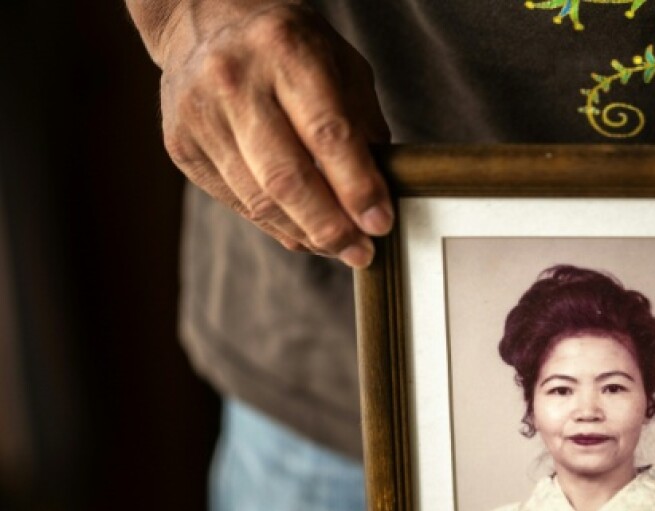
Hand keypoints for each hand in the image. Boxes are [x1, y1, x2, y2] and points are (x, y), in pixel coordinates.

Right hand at [155, 2, 391, 266]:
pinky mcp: (182, 146)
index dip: (357, 187)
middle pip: (287, 177)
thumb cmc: (288, 47)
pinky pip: (238, 203)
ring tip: (341, 248)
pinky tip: (304, 232)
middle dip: (331, 226)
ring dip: (307, 233)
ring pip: (260, 199)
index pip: (327, 134)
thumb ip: (361, 125)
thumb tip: (378, 197)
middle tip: (363, 253)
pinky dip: (277, 225)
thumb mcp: (339, 64)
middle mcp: (235, 80)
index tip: (381, 223)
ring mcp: (201, 115)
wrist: (204, 21)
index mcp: (285, 50)